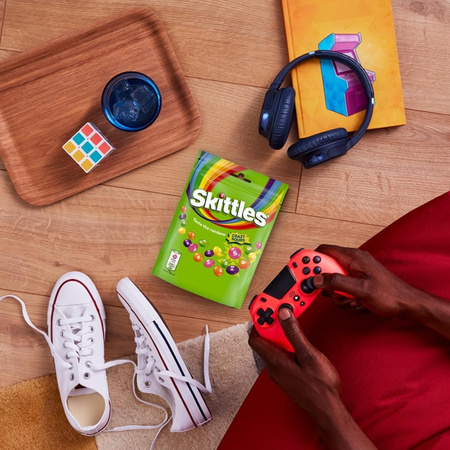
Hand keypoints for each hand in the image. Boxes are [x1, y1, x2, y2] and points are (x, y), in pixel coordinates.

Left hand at [249, 308, 376, 448]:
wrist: (327, 409)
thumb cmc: (320, 387)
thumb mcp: (308, 355)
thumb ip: (294, 333)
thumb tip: (283, 314)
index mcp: (275, 361)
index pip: (255, 337)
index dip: (258, 320)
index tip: (264, 306)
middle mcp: (273, 366)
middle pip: (264, 339)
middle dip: (272, 322)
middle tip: (281, 309)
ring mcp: (279, 371)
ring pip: (273, 346)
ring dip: (280, 331)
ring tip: (290, 318)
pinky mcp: (286, 374)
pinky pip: (280, 353)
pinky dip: (285, 342)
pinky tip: (296, 338)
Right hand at [314, 244, 419, 317]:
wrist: (408, 305)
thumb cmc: (391, 295)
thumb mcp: (360, 290)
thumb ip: (337, 282)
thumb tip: (318, 279)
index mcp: (353, 257)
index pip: (323, 251)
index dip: (310, 259)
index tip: (301, 269)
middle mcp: (353, 261)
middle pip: (326, 268)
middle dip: (326, 283)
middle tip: (332, 293)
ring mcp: (355, 272)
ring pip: (333, 281)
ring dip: (338, 294)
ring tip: (351, 300)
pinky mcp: (357, 282)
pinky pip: (342, 289)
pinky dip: (346, 298)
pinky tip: (357, 303)